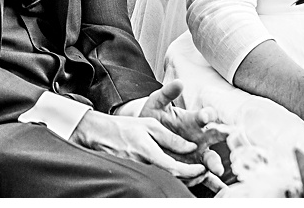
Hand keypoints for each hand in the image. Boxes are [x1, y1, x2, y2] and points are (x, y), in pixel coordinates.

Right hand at [70, 109, 208, 182]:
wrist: (100, 134)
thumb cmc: (124, 127)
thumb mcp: (150, 124)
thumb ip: (171, 137)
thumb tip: (191, 147)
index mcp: (147, 151)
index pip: (174, 168)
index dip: (192, 171)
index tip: (202, 168)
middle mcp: (142, 165)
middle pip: (172, 178)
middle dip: (191, 177)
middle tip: (203, 171)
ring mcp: (138, 171)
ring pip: (166, 179)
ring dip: (183, 178)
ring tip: (195, 172)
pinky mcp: (136, 174)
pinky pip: (157, 178)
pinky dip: (171, 177)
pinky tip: (179, 172)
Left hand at [137, 81, 225, 177]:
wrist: (146, 136)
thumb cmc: (155, 118)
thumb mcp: (158, 104)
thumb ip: (167, 93)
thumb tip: (179, 82)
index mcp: (193, 121)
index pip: (205, 116)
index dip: (207, 115)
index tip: (206, 115)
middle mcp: (200, 137)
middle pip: (215, 137)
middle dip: (222, 138)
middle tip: (227, 138)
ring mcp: (198, 154)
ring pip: (211, 158)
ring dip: (215, 163)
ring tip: (217, 169)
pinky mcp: (194, 168)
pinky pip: (206, 178)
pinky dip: (214, 184)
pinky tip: (222, 191)